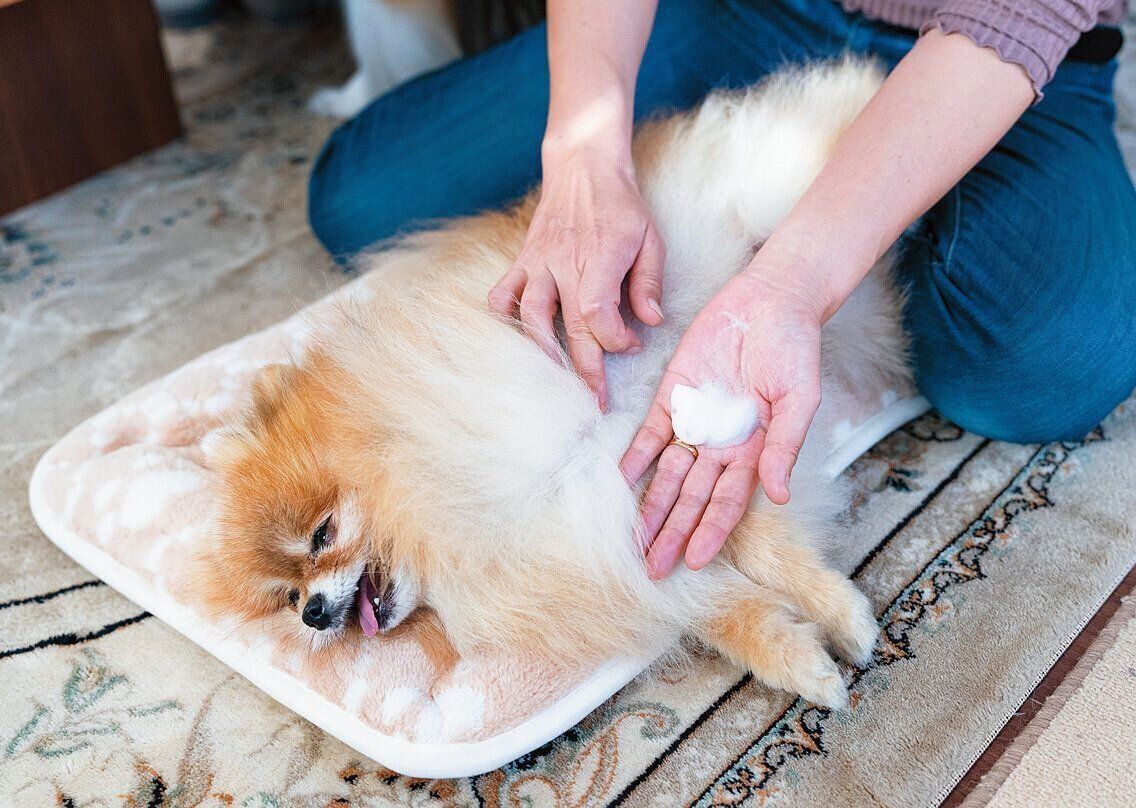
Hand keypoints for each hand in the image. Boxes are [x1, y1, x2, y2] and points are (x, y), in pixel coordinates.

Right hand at [487, 148, 664, 409]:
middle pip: (570, 326)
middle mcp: (565, 263)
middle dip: (585, 369)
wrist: (583, 167)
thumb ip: (650, 281)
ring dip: (543, 353)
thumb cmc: (622, 206)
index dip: (615, 339)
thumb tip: (651, 321)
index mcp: (602, 257)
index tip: (631, 346)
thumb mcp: (650, 238)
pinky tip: (517, 341)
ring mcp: (539, 262)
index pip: (599, 312)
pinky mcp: (523, 261)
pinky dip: (503, 319)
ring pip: (530, 316)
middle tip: (596, 402)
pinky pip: (502, 294)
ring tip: (555, 382)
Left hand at [620, 260, 823, 578]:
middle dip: (673, 533)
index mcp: (754, 451)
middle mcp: (721, 444)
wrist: (771, 301)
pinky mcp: (674, 396)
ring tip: (632, 539)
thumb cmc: (795, 350)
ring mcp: (696, 421)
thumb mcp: (800, 400)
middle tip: (652, 568)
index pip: (727, 502)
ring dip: (651, 507)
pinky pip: (650, 434)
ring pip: (668, 475)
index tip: (692, 561)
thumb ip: (785, 445)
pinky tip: (620, 482)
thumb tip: (781, 495)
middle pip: (692, 498)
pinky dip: (635, 458)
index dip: (710, 532)